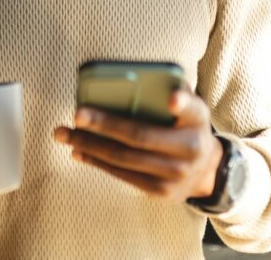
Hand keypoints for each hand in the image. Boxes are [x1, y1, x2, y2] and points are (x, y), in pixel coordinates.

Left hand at [52, 90, 222, 200]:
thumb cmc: (188, 127)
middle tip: (77, 114)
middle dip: (104, 125)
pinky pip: (122, 175)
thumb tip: (145, 79)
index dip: (182, 103)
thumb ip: (176, 93)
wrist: (206, 170)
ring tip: (64, 134)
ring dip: (90, 146)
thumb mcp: (191, 108)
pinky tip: (79, 150)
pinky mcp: (160, 192)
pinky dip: (97, 162)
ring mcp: (174, 175)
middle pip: (140, 136)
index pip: (191, 109)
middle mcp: (190, 150)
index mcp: (198, 120)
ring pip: (124, 159)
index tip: (171, 99)